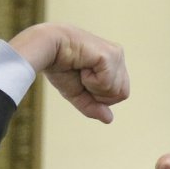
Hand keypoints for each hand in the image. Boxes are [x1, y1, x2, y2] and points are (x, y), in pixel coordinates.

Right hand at [9, 23, 129, 122]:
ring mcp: (116, 54)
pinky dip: (91, 81)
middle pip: (121, 94)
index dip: (100, 97)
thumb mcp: (77, 94)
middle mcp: (118, 56)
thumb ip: (93, 107)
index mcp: (113, 64)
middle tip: (82, 76)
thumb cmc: (60, 67)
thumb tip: (110, 119)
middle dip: (98, 94)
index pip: (120, 94)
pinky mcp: (111, 55)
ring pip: (115, 90)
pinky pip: (107, 84)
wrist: (48, 49)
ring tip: (81, 69)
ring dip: (93, 86)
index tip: (83, 81)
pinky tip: (82, 66)